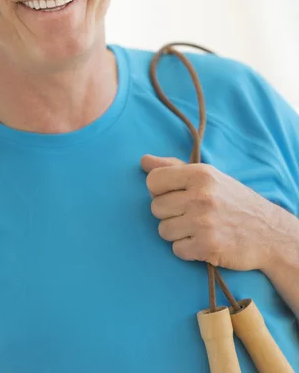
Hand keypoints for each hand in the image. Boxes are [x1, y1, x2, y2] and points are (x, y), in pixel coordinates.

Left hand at [141, 155, 277, 271]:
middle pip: (155, 208)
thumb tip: (143, 161)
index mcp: (200, 174)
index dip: (159, 190)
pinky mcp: (207, 247)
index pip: (153, 181)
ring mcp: (203, 223)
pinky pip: (176, 250)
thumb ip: (173, 168)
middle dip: (169, 213)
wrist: (268, 232)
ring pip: (163, 230)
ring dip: (177, 233)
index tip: (174, 194)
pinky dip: (188, 250)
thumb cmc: (233, 200)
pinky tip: (203, 242)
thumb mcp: (208, 176)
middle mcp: (201, 196)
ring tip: (198, 228)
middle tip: (190, 213)